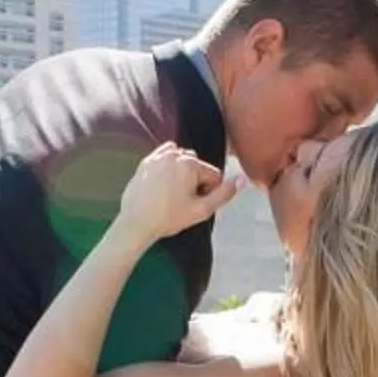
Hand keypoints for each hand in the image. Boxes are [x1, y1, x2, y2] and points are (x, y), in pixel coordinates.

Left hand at [116, 143, 247, 242]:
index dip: (209, 193)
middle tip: (184, 201)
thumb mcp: (202, 210)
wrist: (136, 222)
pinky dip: (168, 167)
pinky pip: (165, 157)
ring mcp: (158, 156)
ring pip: (182, 161)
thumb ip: (224, 194)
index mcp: (191, 164)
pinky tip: (163, 184)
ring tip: (173, 194)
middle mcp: (175, 154)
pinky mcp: (146, 162)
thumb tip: (242, 178)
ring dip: (182, 173)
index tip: (195, 205)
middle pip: (198, 167)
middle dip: (196, 181)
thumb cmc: (169, 218)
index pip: (213, 175)